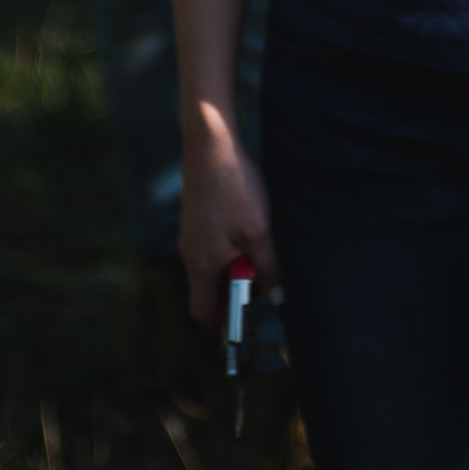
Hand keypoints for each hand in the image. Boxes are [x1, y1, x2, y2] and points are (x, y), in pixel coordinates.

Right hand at [179, 105, 280, 332]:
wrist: (211, 142)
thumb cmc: (234, 187)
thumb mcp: (259, 231)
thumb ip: (269, 268)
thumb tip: (280, 299)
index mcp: (200, 264)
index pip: (201, 311)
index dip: (221, 325)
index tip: (243, 327)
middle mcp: (189, 252)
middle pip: (207, 290)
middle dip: (233, 294)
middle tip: (263, 286)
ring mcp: (190, 233)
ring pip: (211, 266)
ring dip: (234, 268)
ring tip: (261, 254)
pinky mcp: (196, 216)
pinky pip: (211, 245)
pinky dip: (229, 248)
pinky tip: (250, 230)